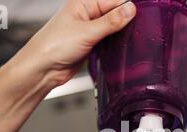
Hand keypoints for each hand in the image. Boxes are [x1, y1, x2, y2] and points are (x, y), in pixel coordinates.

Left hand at [9, 0, 136, 87]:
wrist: (43, 69)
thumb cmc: (53, 46)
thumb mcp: (87, 32)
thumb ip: (111, 21)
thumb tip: (131, 9)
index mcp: (83, 2)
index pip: (114, 0)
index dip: (129, 8)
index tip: (143, 17)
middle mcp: (87, 14)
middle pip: (115, 13)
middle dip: (126, 21)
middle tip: (140, 31)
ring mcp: (89, 29)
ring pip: (113, 28)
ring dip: (121, 34)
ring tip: (131, 41)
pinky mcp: (91, 44)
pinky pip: (109, 40)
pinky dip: (116, 44)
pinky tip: (121, 48)